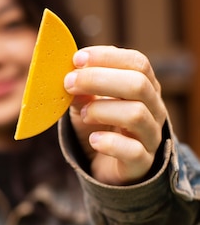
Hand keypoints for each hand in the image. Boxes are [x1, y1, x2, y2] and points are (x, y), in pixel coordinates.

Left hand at [64, 46, 166, 185]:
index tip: (77, 59)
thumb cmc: (99, 128)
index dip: (107, 57)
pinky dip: (109, 143)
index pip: (137, 62)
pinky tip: (94, 140)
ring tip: (83, 115)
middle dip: (98, 79)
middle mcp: (154, 109)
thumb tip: (71, 76)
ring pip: (136, 114)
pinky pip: (133, 151)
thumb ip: (80, 92)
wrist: (106, 168)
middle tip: (69, 83)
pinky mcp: (143, 163)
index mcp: (145, 88)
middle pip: (138, 84)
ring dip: (102, 110)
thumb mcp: (85, 105)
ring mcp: (151, 137)